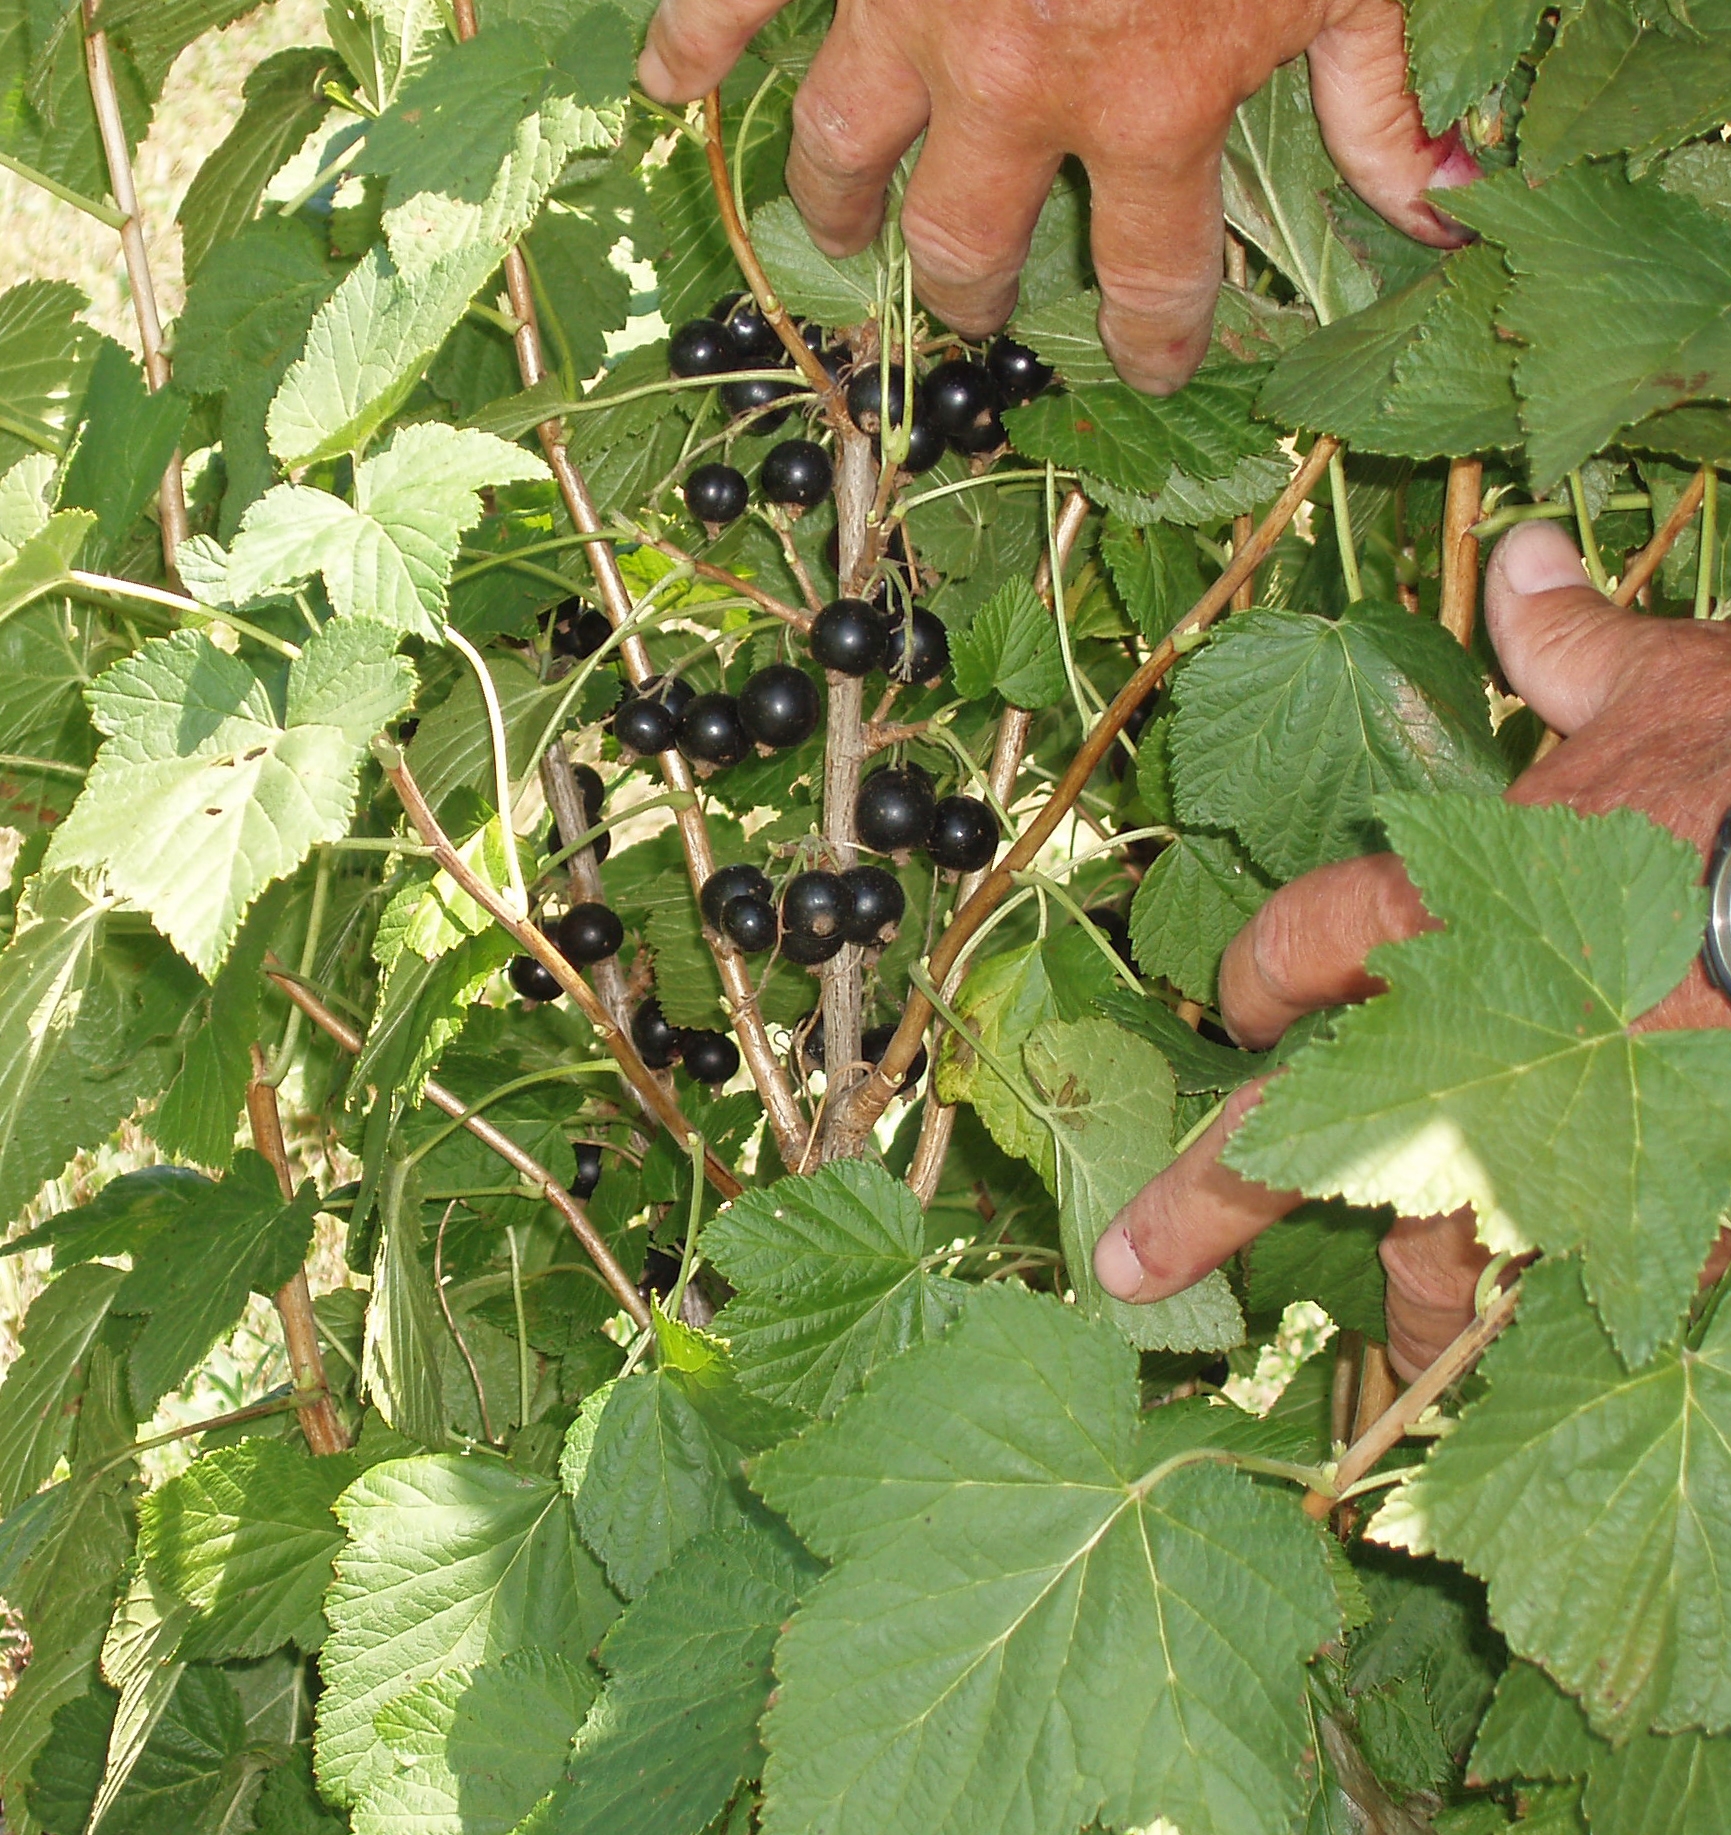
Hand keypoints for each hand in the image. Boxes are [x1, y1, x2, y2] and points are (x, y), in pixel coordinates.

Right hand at [637, 0, 1476, 392]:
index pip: (1154, 280)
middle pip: (972, 246)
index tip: (1153, 367)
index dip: (1157, 342)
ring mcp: (910, 6)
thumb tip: (1438, 212)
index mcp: (1153, 103)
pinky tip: (666, 89)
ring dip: (841, 208)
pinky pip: (735, 1)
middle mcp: (1015, 85)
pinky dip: (689, 45)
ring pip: (846, 151)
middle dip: (977, 298)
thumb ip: (1386, 93)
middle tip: (977, 315)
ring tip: (840, 235)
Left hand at [1094, 519, 1730, 1377]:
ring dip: (1413, 1300)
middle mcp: (1465, 1041)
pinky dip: (1572, 1312)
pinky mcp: (1666, 1218)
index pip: (1297, 949)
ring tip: (1395, 1341)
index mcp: (1443, 908)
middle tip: (1133, 1270)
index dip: (1257, 979)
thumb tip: (1526, 562)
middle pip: (1295, 1146)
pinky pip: (1587, 1292)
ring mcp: (1555, 1145)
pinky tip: (1565, 1337)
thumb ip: (1571, 649)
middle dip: (1206, 1209)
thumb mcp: (1668, 686)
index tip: (1242, 1010)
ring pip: (1441, 1256)